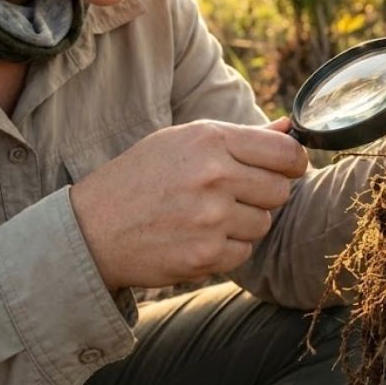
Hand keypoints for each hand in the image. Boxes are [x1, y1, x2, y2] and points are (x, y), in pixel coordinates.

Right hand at [70, 118, 308, 289]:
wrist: (91, 229)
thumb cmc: (140, 178)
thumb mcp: (182, 142)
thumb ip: (242, 137)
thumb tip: (290, 129)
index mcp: (210, 140)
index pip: (285, 152)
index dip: (294, 162)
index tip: (288, 168)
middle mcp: (214, 176)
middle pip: (281, 190)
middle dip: (264, 194)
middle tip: (234, 194)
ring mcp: (210, 219)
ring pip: (264, 223)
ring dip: (244, 223)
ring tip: (207, 215)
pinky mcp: (205, 256)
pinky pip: (243, 252)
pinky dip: (227, 248)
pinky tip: (197, 237)